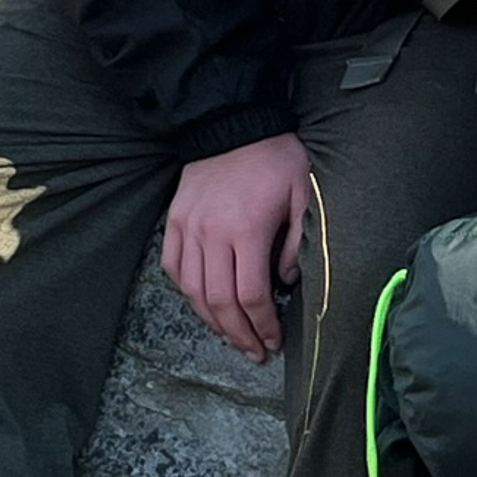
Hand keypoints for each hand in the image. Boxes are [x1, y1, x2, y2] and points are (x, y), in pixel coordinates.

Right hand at [162, 132, 311, 360]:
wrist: (233, 124)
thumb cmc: (275, 160)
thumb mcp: (303, 196)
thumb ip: (296, 244)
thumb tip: (284, 282)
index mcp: (246, 230)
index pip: (250, 296)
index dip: (262, 325)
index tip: (273, 340)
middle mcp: (211, 233)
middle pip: (219, 302)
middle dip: (238, 334)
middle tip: (254, 351)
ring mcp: (188, 228)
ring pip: (193, 290)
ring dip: (212, 321)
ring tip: (231, 336)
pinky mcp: (174, 221)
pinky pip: (174, 267)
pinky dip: (187, 292)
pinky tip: (203, 305)